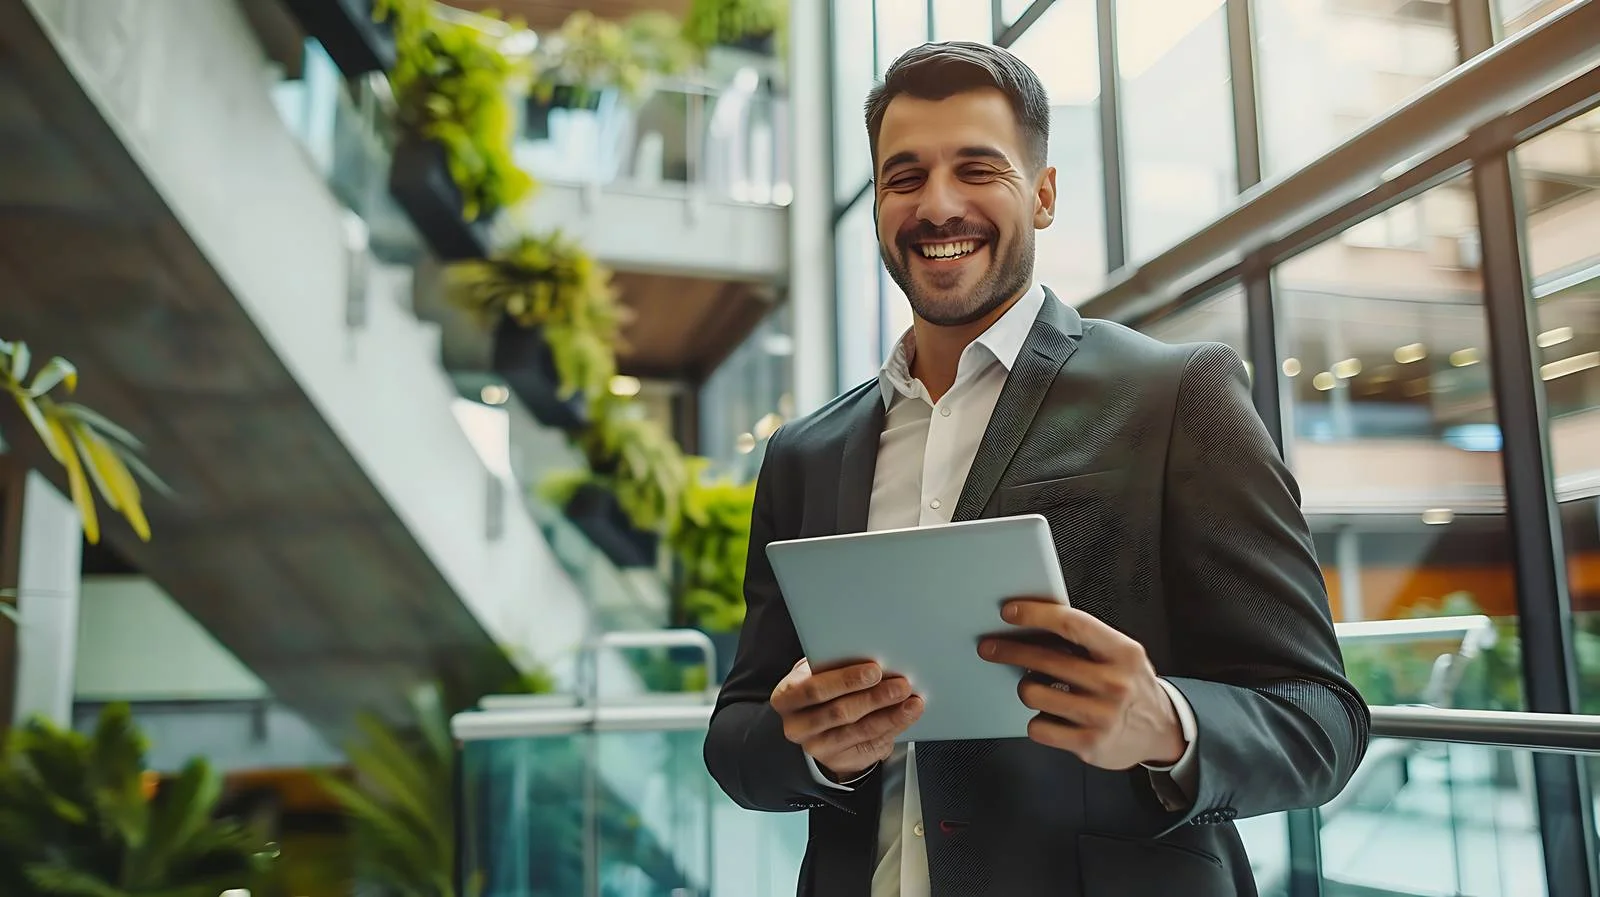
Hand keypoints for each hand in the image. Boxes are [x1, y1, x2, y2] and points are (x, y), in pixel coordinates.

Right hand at [771, 657, 923, 779]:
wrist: (814, 724)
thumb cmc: (820, 689)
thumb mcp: (816, 673)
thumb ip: (834, 665)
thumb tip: (872, 656)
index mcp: (786, 697)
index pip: (814, 689)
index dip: (845, 680)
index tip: (874, 669)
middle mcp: (798, 726)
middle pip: (839, 712)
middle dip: (874, 697)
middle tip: (901, 684)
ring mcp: (818, 747)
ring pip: (858, 731)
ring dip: (890, 715)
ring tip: (911, 701)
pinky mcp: (839, 761)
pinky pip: (869, 746)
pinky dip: (892, 728)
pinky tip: (906, 715)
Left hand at [978, 599, 1183, 769]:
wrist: (1161, 732)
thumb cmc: (1132, 686)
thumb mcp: (1122, 654)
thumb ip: (1087, 639)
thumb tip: (1035, 624)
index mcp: (1123, 653)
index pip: (1072, 624)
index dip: (1036, 615)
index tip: (1010, 611)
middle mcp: (1114, 683)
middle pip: (1044, 660)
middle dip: (1008, 650)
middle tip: (990, 647)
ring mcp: (1101, 716)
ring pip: (1034, 693)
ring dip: (1028, 688)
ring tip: (1038, 687)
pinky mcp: (1090, 744)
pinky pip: (1039, 728)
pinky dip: (1038, 720)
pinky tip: (1051, 715)